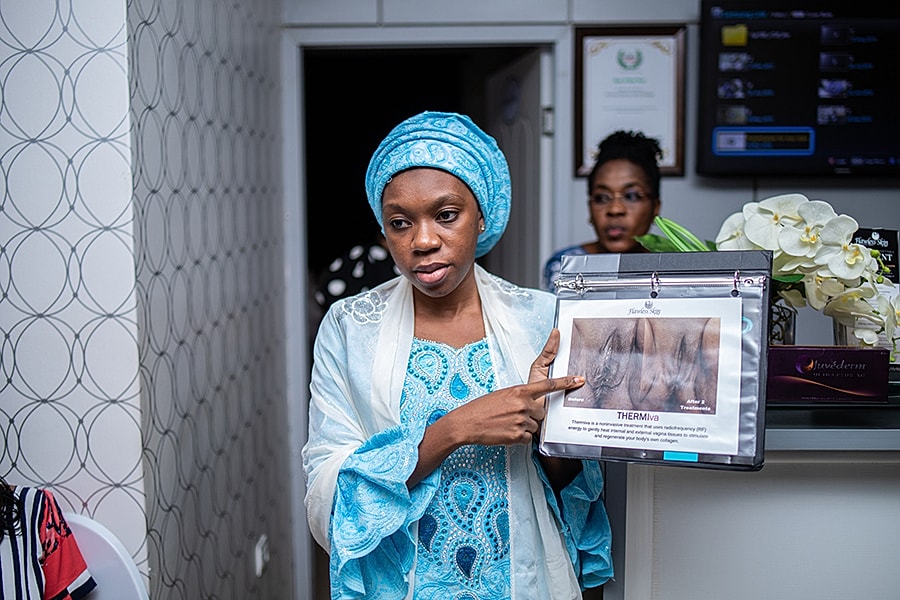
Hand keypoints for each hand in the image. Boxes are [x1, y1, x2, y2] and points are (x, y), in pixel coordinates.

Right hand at [409, 330, 583, 487]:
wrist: (467, 423)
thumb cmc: (482, 408)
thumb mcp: (502, 395)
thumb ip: (519, 398)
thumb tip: (531, 405)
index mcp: (518, 391)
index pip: (547, 386)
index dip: (565, 382)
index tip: (579, 380)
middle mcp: (522, 404)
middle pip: (541, 412)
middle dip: (532, 416)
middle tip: (514, 416)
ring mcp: (521, 421)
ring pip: (535, 426)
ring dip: (524, 428)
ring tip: (506, 425)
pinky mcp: (518, 436)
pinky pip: (528, 438)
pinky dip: (519, 438)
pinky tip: (506, 433)